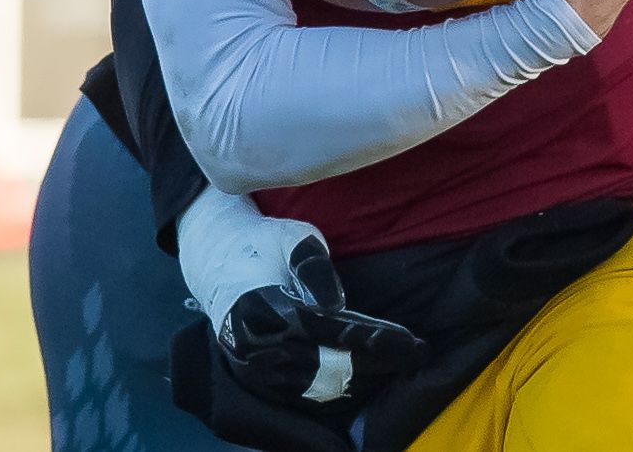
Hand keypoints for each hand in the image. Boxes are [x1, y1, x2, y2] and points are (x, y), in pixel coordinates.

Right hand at [177, 188, 423, 408]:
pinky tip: (365, 378)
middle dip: (378, 363)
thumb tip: (340, 308)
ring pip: (319, 387)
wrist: (215, 261)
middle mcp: (259, 345)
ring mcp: (255, 367)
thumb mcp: (294, 238)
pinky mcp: (256, 378)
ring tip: (399, 366)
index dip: (374, 339)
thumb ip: (318, 270)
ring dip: (362, 379)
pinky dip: (336, 389)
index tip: (409, 341)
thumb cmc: (263, 242)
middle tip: (417, 354)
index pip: (333, 331)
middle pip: (330, 367)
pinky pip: (303, 394)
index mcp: (267, 307)